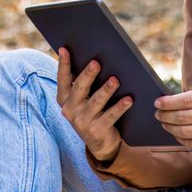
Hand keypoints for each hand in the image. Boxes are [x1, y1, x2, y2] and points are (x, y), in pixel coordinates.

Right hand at [56, 47, 131, 161]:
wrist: (100, 143)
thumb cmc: (94, 112)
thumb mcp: (84, 99)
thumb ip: (84, 82)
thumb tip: (95, 57)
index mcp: (65, 99)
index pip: (63, 79)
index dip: (63, 64)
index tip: (65, 49)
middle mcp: (70, 109)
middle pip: (79, 88)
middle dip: (88, 74)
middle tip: (96, 63)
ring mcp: (82, 121)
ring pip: (96, 102)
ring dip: (106, 90)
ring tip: (115, 80)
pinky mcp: (96, 130)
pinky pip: (110, 116)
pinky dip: (120, 107)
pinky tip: (129, 99)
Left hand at [154, 86, 191, 154]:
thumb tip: (171, 102)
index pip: (186, 99)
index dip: (168, 102)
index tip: (158, 103)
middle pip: (183, 116)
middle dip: (166, 115)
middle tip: (159, 114)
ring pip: (185, 131)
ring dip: (170, 127)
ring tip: (165, 123)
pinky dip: (181, 138)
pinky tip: (177, 133)